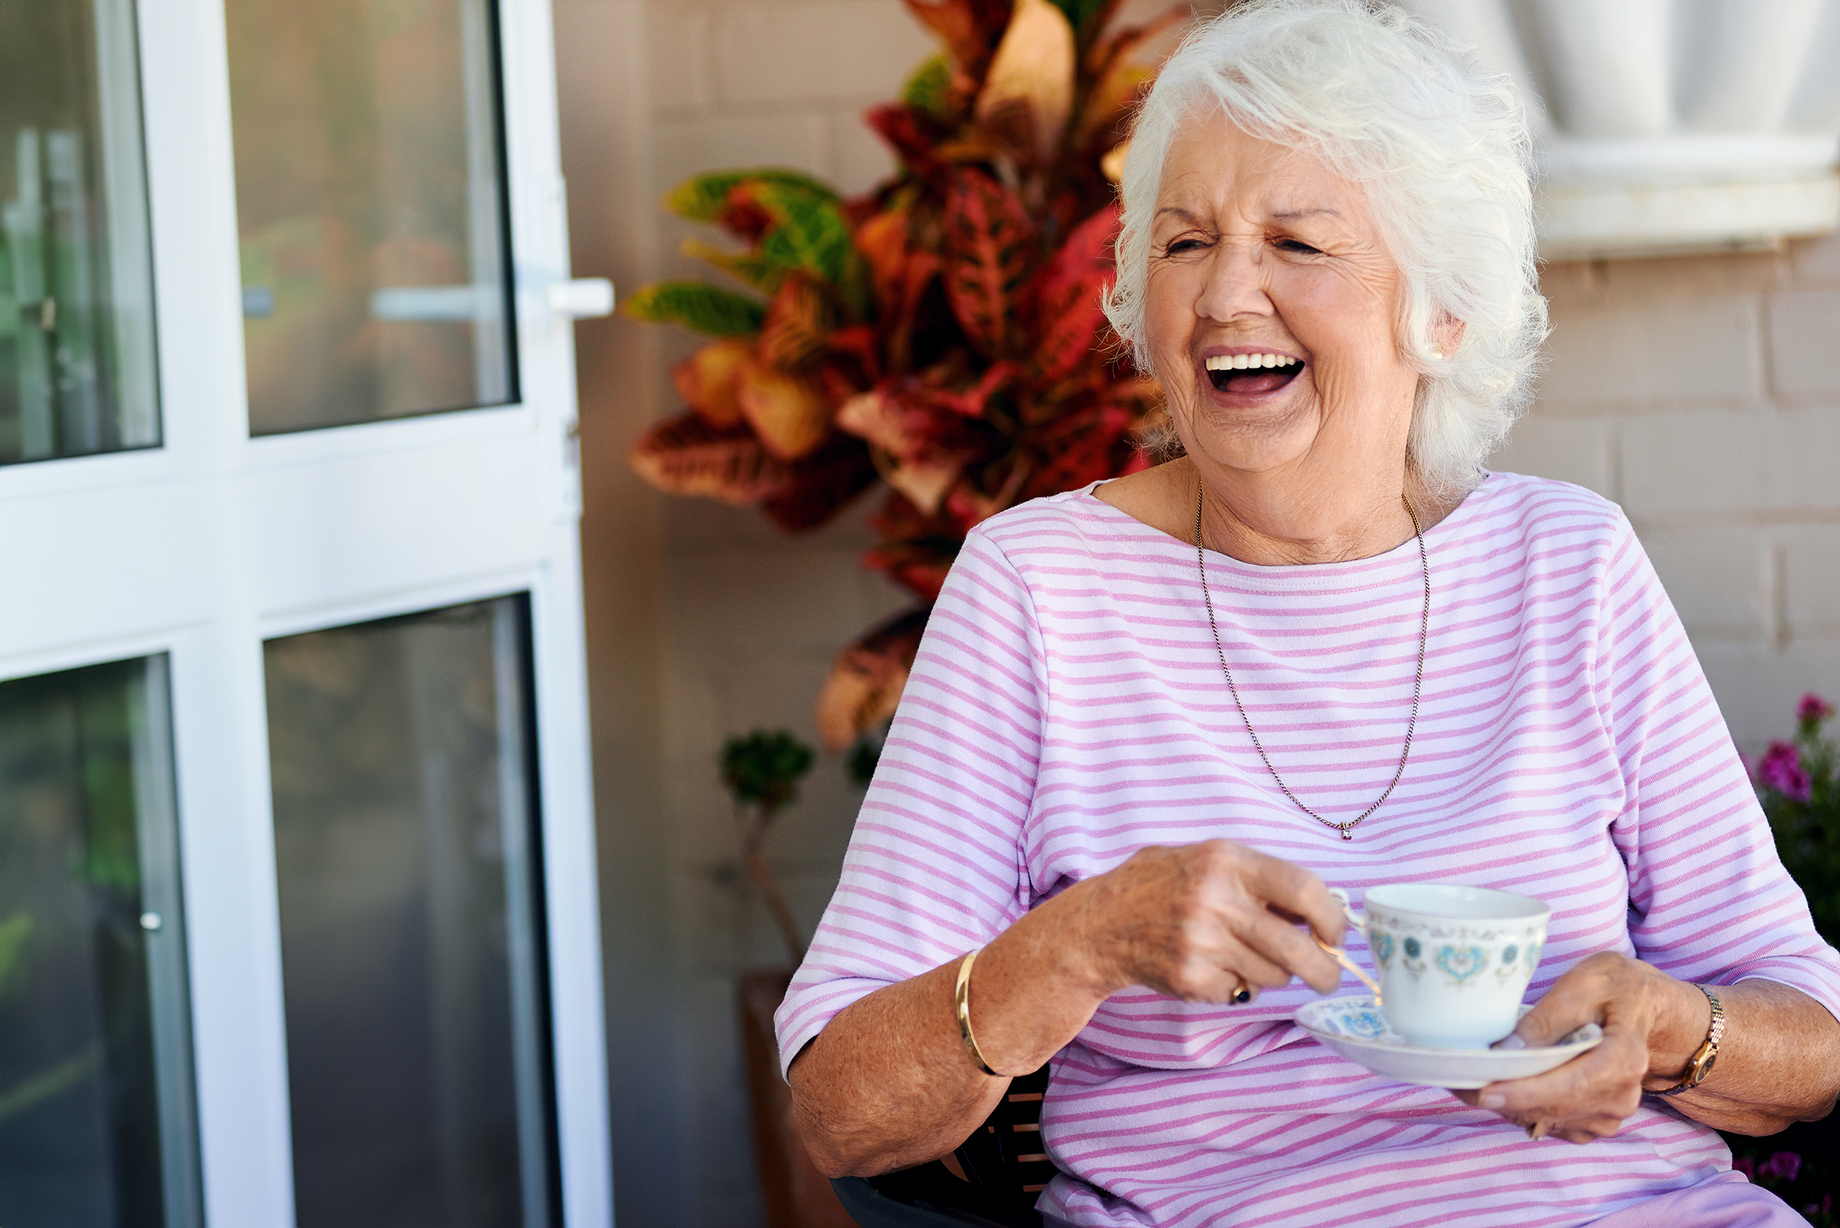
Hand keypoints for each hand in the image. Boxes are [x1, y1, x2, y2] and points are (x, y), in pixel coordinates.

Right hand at [1059, 839, 1347, 1003]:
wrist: (1101, 922)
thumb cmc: (1163, 886)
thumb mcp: (1208, 860)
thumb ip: (1259, 880)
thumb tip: (1320, 914)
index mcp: (1225, 861)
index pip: (1304, 889)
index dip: (1332, 918)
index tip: (1336, 934)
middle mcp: (1215, 901)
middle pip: (1297, 949)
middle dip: (1324, 970)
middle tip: (1330, 977)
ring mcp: (1201, 943)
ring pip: (1272, 975)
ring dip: (1271, 973)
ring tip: (1241, 954)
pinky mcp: (1190, 978)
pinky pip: (1239, 992)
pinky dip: (1234, 985)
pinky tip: (1209, 966)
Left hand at [1454, 951, 1706, 1142]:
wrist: (1650, 1010)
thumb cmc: (1617, 988)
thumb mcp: (1585, 983)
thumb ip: (1548, 1017)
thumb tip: (1509, 1048)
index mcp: (1622, 1060)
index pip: (1567, 1087)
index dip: (1522, 1093)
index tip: (1482, 1091)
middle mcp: (1619, 1097)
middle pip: (1549, 1108)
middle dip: (1499, 1096)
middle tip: (1453, 1077)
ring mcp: (1609, 1115)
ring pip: (1543, 1119)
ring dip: (1505, 1103)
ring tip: (1468, 1078)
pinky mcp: (1595, 1121)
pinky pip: (1548, 1123)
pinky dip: (1521, 1107)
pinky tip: (1501, 1084)